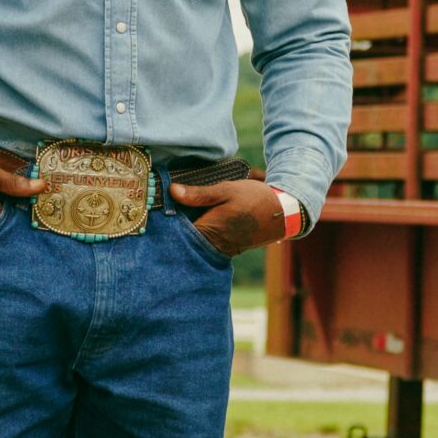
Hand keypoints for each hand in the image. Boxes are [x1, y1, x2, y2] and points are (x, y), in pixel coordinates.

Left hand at [166, 178, 286, 256]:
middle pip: (183, 238)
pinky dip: (199, 228)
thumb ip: (199, 193)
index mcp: (208, 231)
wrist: (284, 213)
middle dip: (173, 225)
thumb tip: (172, 191)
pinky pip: (205, 239)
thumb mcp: (226, 190)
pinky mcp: (226, 246)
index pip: (176, 232)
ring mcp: (219, 247)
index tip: (153, 208)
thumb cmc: (255, 199)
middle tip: (160, 206)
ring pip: (194, 239)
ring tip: (176, 208)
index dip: (164, 222)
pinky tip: (195, 215)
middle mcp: (211, 244)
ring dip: (186, 226)